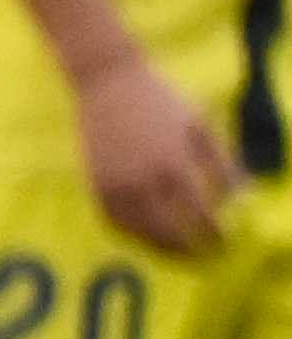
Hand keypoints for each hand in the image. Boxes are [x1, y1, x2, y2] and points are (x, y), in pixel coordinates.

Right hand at [75, 53, 238, 257]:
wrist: (106, 81)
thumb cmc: (160, 99)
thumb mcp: (201, 125)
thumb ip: (223, 163)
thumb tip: (245, 197)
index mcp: (174, 164)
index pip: (200, 215)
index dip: (215, 234)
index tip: (224, 243)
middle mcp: (143, 180)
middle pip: (168, 231)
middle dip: (188, 249)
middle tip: (202, 257)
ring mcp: (115, 184)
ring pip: (139, 232)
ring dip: (160, 247)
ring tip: (176, 252)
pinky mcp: (95, 183)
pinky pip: (113, 221)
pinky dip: (131, 234)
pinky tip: (145, 236)